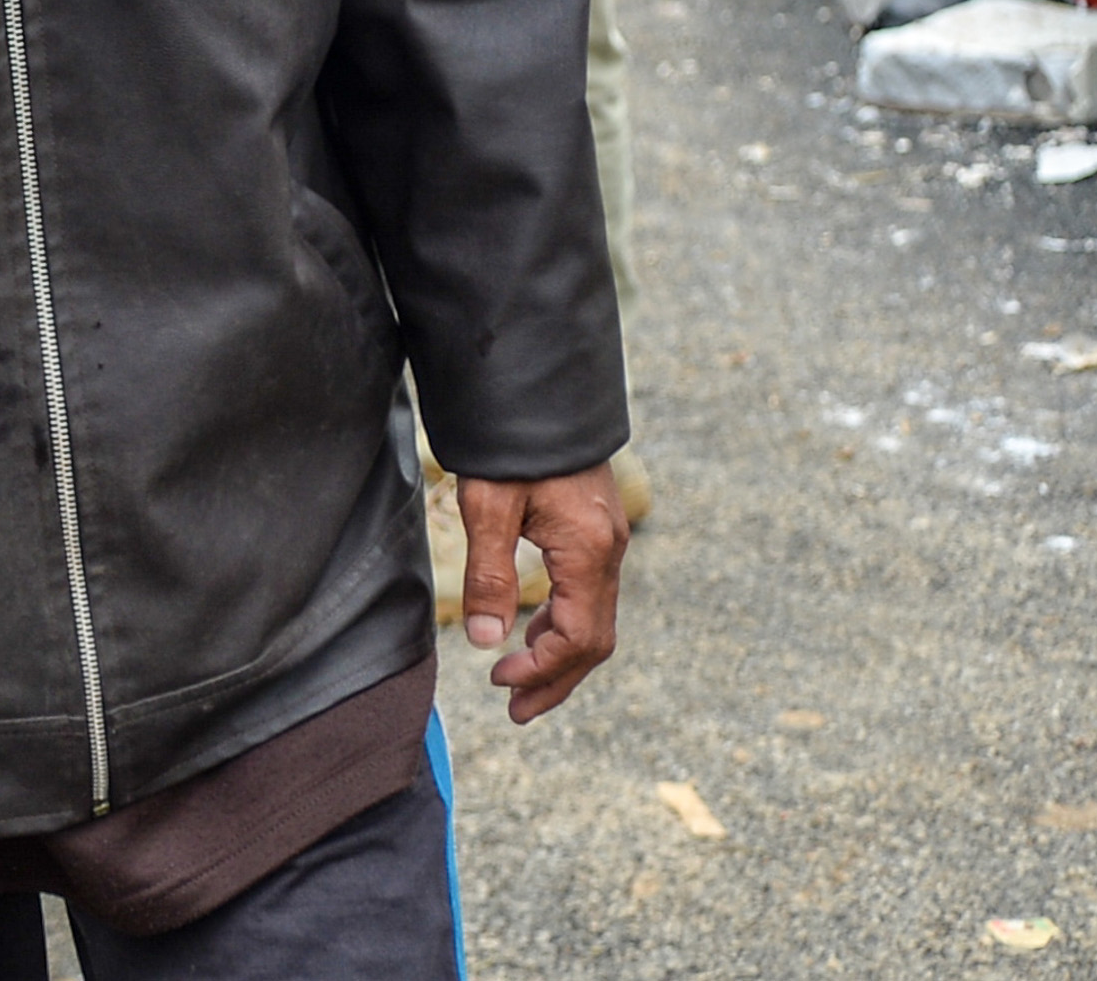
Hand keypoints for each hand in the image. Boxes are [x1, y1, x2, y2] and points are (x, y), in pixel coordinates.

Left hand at [455, 463, 625, 721]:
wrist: (537, 386)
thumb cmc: (510, 442)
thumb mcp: (488, 505)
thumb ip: (489, 575)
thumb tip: (487, 642)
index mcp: (589, 551)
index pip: (579, 637)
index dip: (543, 670)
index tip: (500, 684)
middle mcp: (609, 551)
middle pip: (595, 639)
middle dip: (556, 677)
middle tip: (514, 709)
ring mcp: (607, 541)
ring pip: (594, 619)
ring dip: (559, 655)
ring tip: (517, 681)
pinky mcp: (595, 530)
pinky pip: (587, 594)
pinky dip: (562, 623)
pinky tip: (530, 630)